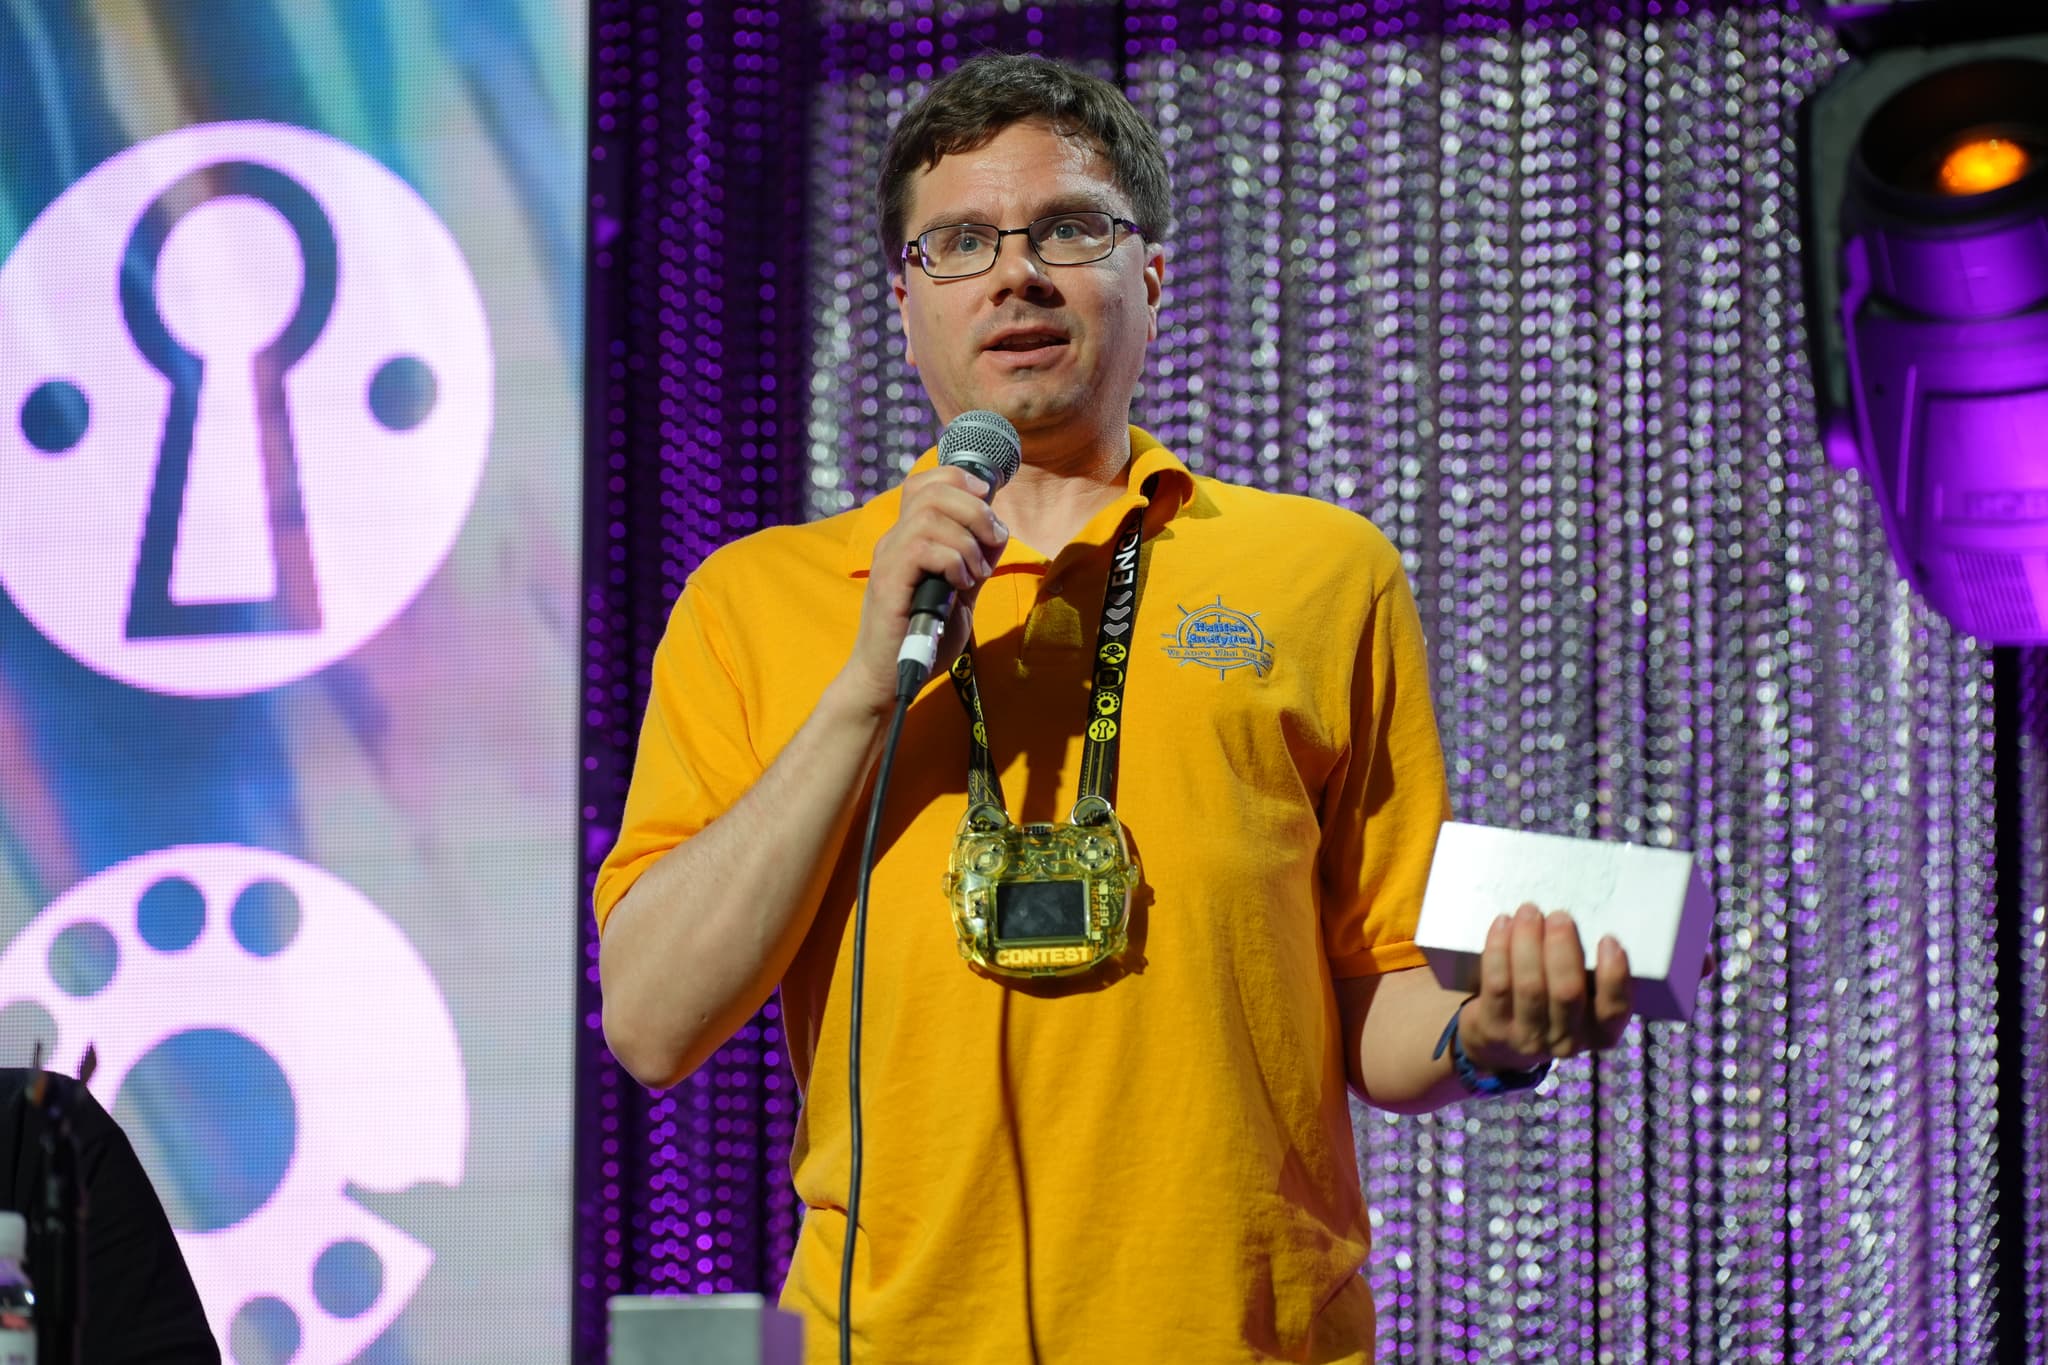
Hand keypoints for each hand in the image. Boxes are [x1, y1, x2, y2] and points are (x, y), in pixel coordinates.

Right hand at [839, 464, 1008, 715]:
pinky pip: (923, 548)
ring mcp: (889, 558)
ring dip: (967, 540)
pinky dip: (953, 561)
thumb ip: (974, 559)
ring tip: (976, 571)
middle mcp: (894, 540)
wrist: (891, 676)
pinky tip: (961, 584)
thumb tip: (997, 530)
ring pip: (930, 515)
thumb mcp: (961, 590)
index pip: (924, 482)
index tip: (988, 496)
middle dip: (974, 508)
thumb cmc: (923, 635)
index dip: (958, 477)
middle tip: (993, 539)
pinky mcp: (889, 581)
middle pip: (932, 490)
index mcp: (908, 537)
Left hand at [1457, 903, 1632, 1073]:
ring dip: (1528, 941)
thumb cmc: (1551, 1005)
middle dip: (1562, 946)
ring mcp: (1528, 1037)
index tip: (1608, 939)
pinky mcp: (1494, 1027)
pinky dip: (1499, 949)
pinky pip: (1497, 983)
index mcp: (1599, 1032)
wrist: (1500, 1042)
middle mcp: (1567, 1041)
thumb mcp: (1581, 999)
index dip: (1614, 975)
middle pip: (1566, 991)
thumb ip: (1589, 971)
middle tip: (1559, 915)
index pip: (1615, 1009)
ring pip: (1529, 985)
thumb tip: (1591, 916)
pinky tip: (1503, 924)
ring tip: (1528, 911)